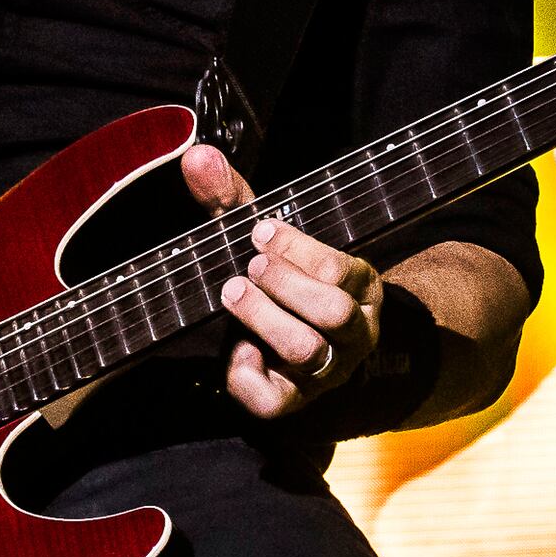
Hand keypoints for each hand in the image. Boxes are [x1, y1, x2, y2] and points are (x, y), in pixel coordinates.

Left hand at [182, 144, 382, 421]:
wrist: (286, 339)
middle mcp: (351, 332)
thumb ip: (232, 198)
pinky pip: (274, 401)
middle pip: (333, 315)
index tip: (259, 232)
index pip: (344, 271)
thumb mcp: (260, 237)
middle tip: (248, 266)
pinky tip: (233, 348)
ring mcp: (324, 371)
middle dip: (287, 286)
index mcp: (358, 287)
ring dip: (266, 319)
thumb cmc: (275, 277)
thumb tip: (197, 155)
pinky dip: (248, 375)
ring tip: (232, 291)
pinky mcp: (291, 400)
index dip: (300, 250)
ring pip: (308, 353)